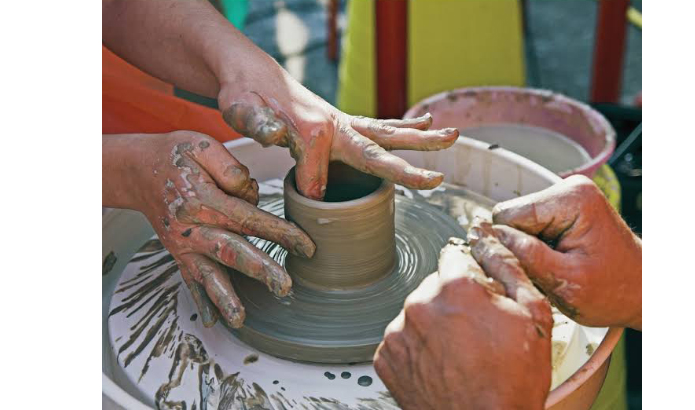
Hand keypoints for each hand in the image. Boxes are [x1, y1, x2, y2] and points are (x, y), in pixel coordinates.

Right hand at [104, 131, 314, 327]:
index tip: (307, 246)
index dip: (280, 233)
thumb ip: (230, 168)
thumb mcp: (202, 146)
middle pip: (232, 251)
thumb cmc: (175, 155)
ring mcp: (184, 244)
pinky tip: (212, 320)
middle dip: (260, 269)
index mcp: (204, 199)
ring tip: (239, 319)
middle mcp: (193, 226)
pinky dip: (200, 300)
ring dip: (224, 297)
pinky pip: (190, 279)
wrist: (137, 170)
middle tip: (284, 286)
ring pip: (207, 273)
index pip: (249, 218)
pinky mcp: (178, 253)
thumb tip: (252, 192)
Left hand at [218, 81, 458, 199]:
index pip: (321, 169)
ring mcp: (342, 122)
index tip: (298, 193)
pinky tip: (423, 124)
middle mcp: (336, 123)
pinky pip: (378, 128)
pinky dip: (402, 127)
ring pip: (388, 133)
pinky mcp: (341, 123)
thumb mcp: (243, 110)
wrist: (246, 70)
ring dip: (419, 138)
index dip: (310, 184)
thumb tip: (287, 154)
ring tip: (452, 135)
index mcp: (314, 127)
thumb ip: (264, 128)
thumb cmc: (242, 91)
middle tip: (437, 179)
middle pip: (381, 146)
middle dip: (409, 166)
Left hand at [373, 233, 551, 409]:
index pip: (456, 255)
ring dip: (435, 324)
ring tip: (460, 354)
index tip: (481, 294)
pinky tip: (442, 364)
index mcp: (454, 287)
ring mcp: (399, 332)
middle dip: (454, 301)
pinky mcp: (386, 357)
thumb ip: (509, 267)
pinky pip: (403, 339)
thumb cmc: (512, 382)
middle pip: (436, 285)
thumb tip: (492, 241)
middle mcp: (419, 304)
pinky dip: (419, 348)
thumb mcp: (533, 314)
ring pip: (418, 312)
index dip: (473, 273)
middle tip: (478, 332)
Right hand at [492, 175, 641, 329]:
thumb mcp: (568, 283)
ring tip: (555, 270)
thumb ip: (527, 257)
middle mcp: (568, 188)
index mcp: (571, 199)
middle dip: (520, 248)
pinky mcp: (565, 209)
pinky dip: (537, 249)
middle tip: (546, 273)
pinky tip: (557, 263)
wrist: (645, 290)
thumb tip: (490, 240)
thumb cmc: (616, 290)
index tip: (528, 269)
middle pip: (511, 217)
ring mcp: (567, 197)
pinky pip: (531, 227)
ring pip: (518, 224)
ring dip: (528, 251)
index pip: (507, 215)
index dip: (509, 246)